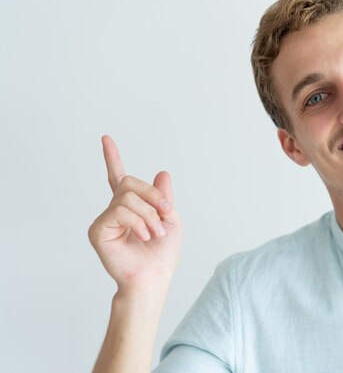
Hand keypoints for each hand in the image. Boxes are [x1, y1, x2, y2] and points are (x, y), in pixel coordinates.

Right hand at [88, 136, 182, 294]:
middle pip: (130, 182)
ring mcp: (104, 220)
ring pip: (127, 197)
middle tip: (166, 213)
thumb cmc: (162, 255)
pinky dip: (139, 222)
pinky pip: (120, 211)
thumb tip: (162, 172)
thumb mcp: (171, 219)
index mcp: (131, 207)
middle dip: (153, 196)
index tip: (106, 139)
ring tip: (154, 233)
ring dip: (150, 214)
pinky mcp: (97, 230)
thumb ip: (163, 197)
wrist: (154, 278)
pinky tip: (143, 236)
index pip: (118, 177)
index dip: (112, 157)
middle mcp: (114, 211)